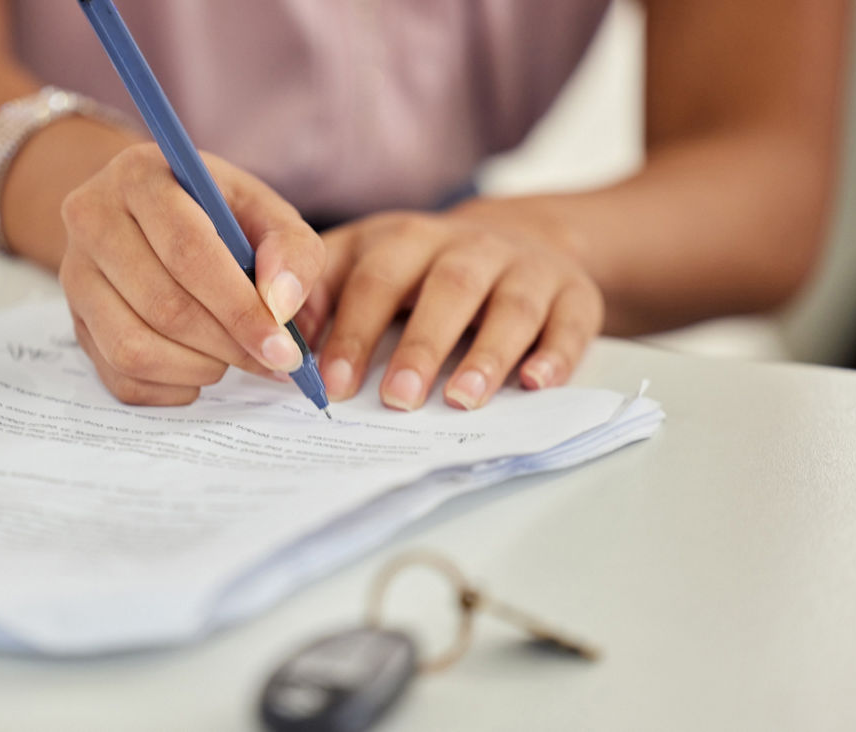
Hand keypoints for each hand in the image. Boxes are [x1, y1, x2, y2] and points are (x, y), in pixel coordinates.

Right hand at [58, 143, 324, 404]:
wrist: (154, 218)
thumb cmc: (220, 216)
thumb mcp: (264, 213)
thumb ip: (291, 250)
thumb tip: (281, 306)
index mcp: (140, 176)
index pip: (187, 252)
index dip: (239, 308)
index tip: (282, 348)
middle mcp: (91, 220)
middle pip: (162, 305)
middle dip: (227, 345)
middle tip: (271, 360)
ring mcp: (74, 274)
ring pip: (133, 348)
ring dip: (198, 368)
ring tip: (231, 356)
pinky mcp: (74, 321)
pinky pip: (119, 377)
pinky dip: (171, 388)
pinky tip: (199, 367)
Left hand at [296, 204, 603, 410]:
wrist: (524, 237)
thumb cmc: (423, 267)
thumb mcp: (366, 261)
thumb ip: (322, 293)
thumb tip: (281, 338)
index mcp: (405, 238)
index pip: (373, 277)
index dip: (352, 329)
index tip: (330, 382)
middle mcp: (468, 245)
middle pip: (445, 288)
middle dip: (419, 345)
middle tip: (395, 400)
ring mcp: (525, 268)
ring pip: (509, 307)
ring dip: (487, 355)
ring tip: (462, 400)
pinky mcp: (574, 294)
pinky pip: (570, 323)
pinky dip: (556, 354)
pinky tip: (536, 385)